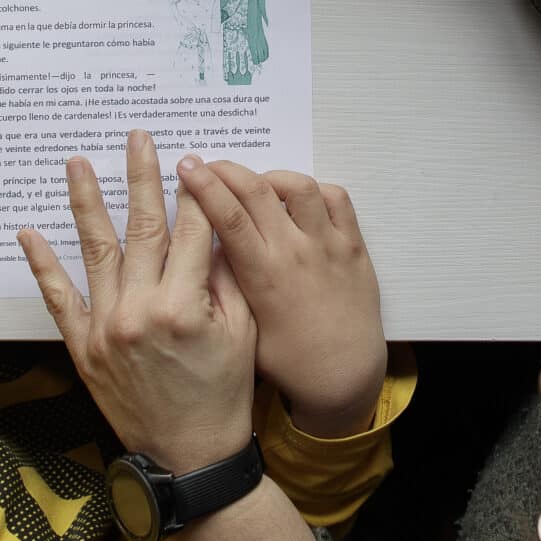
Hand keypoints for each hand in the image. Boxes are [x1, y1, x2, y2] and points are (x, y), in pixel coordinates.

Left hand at [19, 131, 257, 471]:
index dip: (194, 193)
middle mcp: (138, 311)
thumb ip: (225, 277)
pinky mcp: (84, 347)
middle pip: (142, 228)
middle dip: (142, 178)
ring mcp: (105, 328)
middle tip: (137, 138)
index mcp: (183, 306)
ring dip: (86, 203)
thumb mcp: (242, 331)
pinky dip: (43, 266)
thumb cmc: (225, 393)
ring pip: (96, 251)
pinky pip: (60, 299)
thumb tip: (212, 227)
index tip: (193, 159)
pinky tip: (30, 233)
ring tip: (78, 164)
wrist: (190, 454)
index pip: (190, 231)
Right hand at [177, 158, 385, 437]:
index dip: (204, 185)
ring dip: (270, 176)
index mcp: (264, 276)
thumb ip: (226, 286)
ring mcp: (328, 246)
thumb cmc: (288, 362)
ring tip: (255, 184)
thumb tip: (206, 248)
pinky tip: (297, 198)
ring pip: (298, 186)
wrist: (344, 376)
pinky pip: (336, 198)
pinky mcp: (353, 247)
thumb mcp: (244, 328)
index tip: (186, 166)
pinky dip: (313, 189)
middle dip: (226, 170)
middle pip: (257, 191)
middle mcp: (296, 253)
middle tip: (207, 165)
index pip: (228, 216)